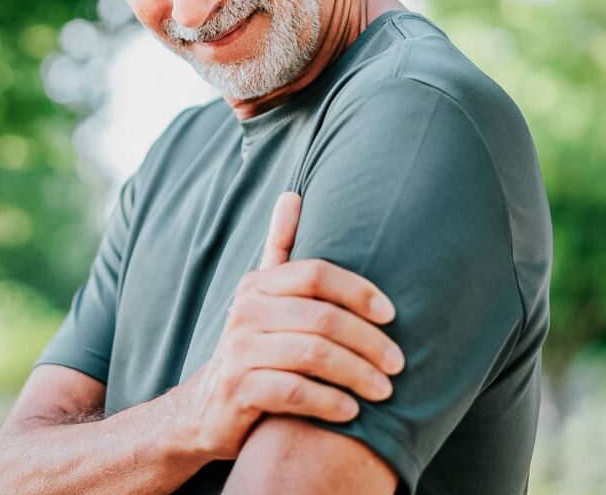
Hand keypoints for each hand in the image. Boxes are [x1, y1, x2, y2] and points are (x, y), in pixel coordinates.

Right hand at [174, 191, 404, 460]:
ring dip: (356, 374)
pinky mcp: (238, 390)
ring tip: (382, 391)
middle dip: (368, 342)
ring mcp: (239, 350)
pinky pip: (293, 392)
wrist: (208, 407)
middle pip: (322, 318)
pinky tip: (351, 410)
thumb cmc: (254, 345)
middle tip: (397, 364)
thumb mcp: (264, 295)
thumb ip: (280, 247)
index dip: (358, 291)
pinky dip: (329, 401)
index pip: (316, 274)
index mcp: (259, 285)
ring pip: (312, 354)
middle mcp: (246, 312)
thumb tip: (291, 195)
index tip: (391, 314)